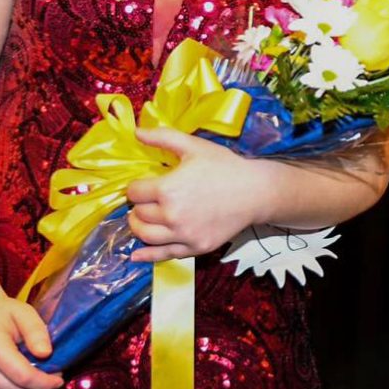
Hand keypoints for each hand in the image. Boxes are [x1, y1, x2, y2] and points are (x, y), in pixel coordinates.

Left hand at [127, 127, 260, 262]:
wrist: (254, 191)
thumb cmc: (224, 166)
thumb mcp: (194, 146)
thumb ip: (163, 137)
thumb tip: (136, 132)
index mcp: (168, 189)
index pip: (135, 192)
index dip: (136, 186)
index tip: (144, 185)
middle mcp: (172, 215)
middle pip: (138, 214)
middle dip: (139, 206)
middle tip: (147, 200)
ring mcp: (183, 235)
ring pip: (146, 236)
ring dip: (139, 227)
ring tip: (143, 219)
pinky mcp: (194, 248)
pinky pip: (163, 255)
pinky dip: (147, 256)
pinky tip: (137, 255)